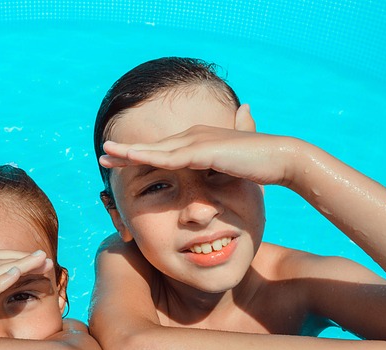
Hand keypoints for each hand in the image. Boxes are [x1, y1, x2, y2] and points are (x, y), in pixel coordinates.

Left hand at [99, 104, 306, 186]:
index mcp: (198, 141)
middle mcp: (193, 137)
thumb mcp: (229, 171)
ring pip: (156, 149)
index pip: (162, 150)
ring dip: (129, 152)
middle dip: (127, 152)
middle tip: (103, 156)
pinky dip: (148, 157)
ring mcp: (197, 141)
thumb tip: (208, 178)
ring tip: (105, 155)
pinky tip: (129, 160)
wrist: (282, 159)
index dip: (140, 155)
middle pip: (153, 147)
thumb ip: (215, 172)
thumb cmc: (259, 167)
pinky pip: (170, 157)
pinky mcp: (203, 151)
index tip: (120, 160)